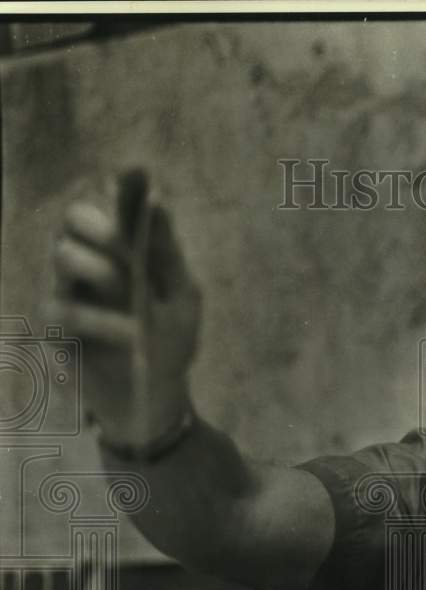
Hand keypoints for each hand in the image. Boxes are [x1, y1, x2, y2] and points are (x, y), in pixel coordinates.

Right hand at [48, 169, 201, 446]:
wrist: (156, 395)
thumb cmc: (169, 340)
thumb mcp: (182, 299)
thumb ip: (168, 255)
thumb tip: (159, 203)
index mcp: (123, 253)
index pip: (117, 209)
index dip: (124, 188)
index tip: (137, 169)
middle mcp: (89, 265)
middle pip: (72, 223)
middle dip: (98, 230)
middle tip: (126, 252)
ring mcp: (67, 295)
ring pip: (62, 264)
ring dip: (102, 285)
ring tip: (134, 323)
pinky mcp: (55, 332)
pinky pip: (58, 317)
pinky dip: (95, 329)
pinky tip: (120, 343)